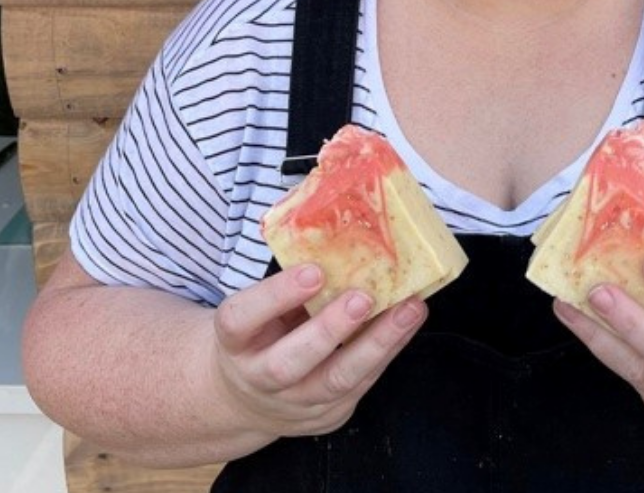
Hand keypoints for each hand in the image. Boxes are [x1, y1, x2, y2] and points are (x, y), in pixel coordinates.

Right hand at [209, 263, 426, 440]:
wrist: (245, 398)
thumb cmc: (262, 332)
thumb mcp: (258, 306)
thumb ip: (288, 280)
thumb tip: (333, 228)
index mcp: (234, 340)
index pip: (241, 319)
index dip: (275, 295)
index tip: (313, 271)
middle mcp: (258, 377)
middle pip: (287, 363)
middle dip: (329, 330)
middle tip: (363, 297)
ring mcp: (294, 403)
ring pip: (335, 381)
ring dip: (377, 343)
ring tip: (409, 309)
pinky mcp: (328, 415)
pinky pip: (361, 384)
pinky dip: (388, 351)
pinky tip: (408, 323)